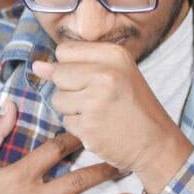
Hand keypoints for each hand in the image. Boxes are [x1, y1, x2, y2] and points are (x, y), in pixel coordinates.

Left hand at [32, 41, 192, 193]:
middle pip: (58, 74)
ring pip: (58, 99)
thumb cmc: (133, 106)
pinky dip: (78, 127)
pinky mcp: (89, 125)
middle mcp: (106, 73)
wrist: (157, 142)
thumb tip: (36, 67)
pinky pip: (66, 121)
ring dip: (72, 109)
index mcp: (114, 54)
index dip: (70, 66)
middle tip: (97, 98)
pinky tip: (99, 127)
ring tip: (99, 112)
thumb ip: (75, 66)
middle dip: (69, 89)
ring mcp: (96, 100)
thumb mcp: (115, 74)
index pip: (64, 50)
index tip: (89, 78)